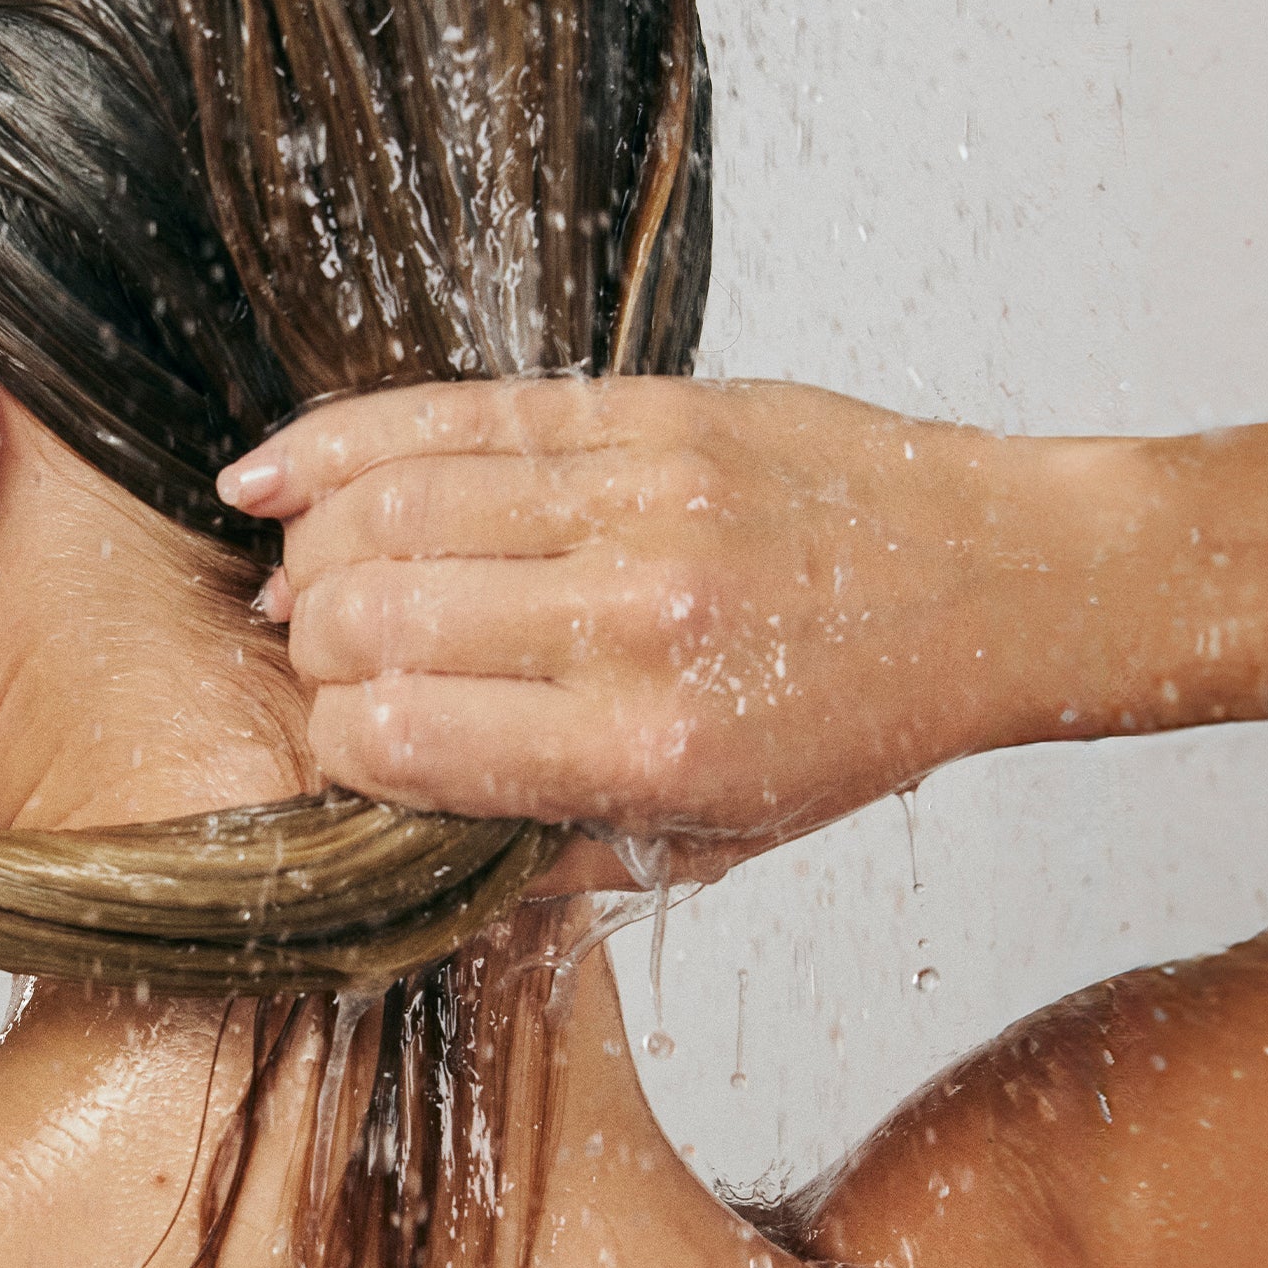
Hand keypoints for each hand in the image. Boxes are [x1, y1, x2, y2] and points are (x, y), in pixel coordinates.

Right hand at [220, 379, 1049, 867]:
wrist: (997, 582)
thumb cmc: (851, 721)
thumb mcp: (714, 842)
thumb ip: (550, 855)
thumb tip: (395, 832)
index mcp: (646, 750)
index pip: (396, 736)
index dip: (333, 743)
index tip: (345, 740)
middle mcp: (636, 621)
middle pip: (370, 617)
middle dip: (311, 645)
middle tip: (322, 656)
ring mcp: (641, 501)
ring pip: (392, 506)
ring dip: (311, 545)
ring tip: (303, 574)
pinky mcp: (646, 412)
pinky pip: (453, 415)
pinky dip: (337, 444)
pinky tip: (270, 478)